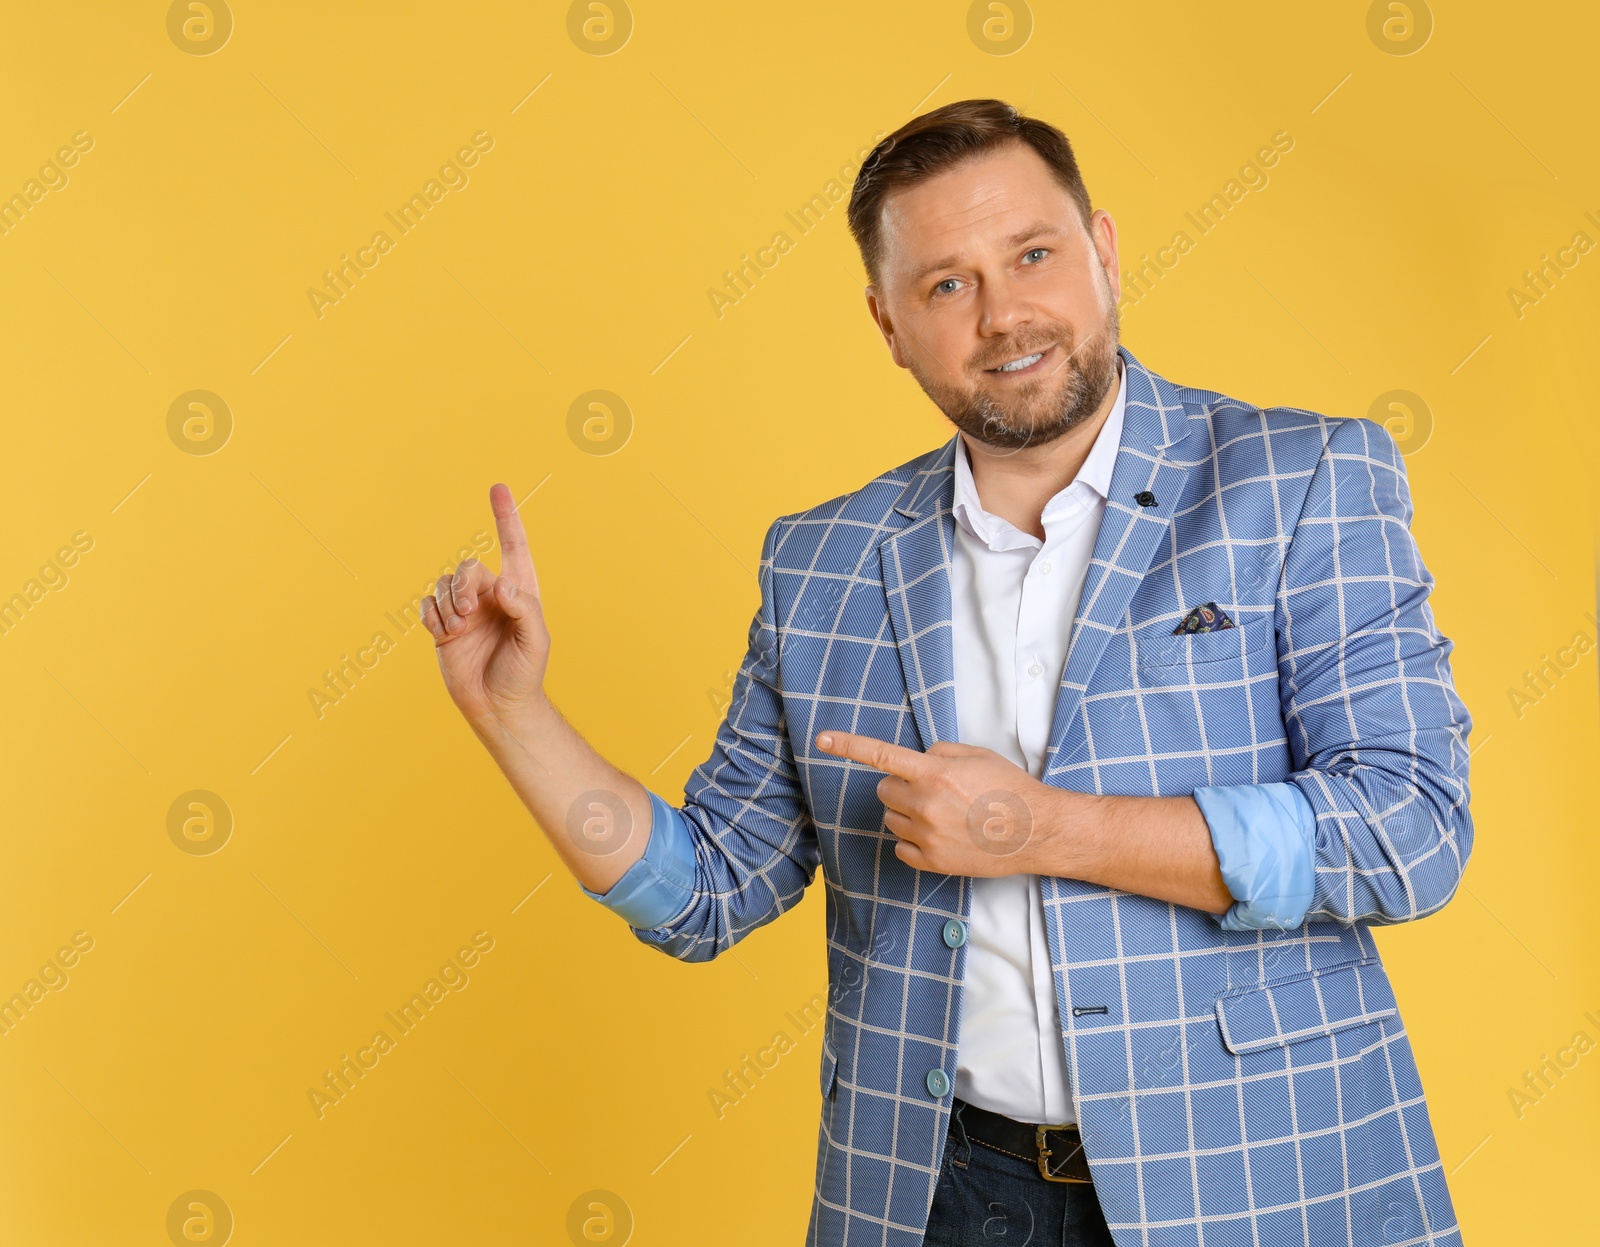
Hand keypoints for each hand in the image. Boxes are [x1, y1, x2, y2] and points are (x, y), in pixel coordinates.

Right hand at [421, 483, 550, 731]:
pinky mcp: (444, 627)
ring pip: (444, 584)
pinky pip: (428, 606)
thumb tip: (502, 583)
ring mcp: (465, 610)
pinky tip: (444, 635)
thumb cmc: (524, 674)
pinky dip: (432, 616)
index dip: (506, 517)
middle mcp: (491, 595)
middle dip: (463, 586)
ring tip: (457, 630)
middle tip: (467, 614)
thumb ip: (523, 608)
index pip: (514, 546)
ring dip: (447, 604)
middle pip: (468, 567)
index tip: (498, 489)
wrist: (498, 705)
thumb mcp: (535, 641)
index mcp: (519, 591)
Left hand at [813, 731, 1065, 876]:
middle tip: (930, 790)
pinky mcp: (932, 862)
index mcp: (934, 773)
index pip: (880, 754)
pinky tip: (940, 835)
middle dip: (899, 787)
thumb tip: (918, 759)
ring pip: (890, 819)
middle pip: (884, 791)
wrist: (1035, 832)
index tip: (822, 739)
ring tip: (943, 814)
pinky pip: (900, 847)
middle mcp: (925, 804)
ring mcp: (927, 836)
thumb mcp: (976, 755)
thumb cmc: (1009, 789)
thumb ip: (939, 753)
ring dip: (906, 813)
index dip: (847, 745)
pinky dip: (912, 841)